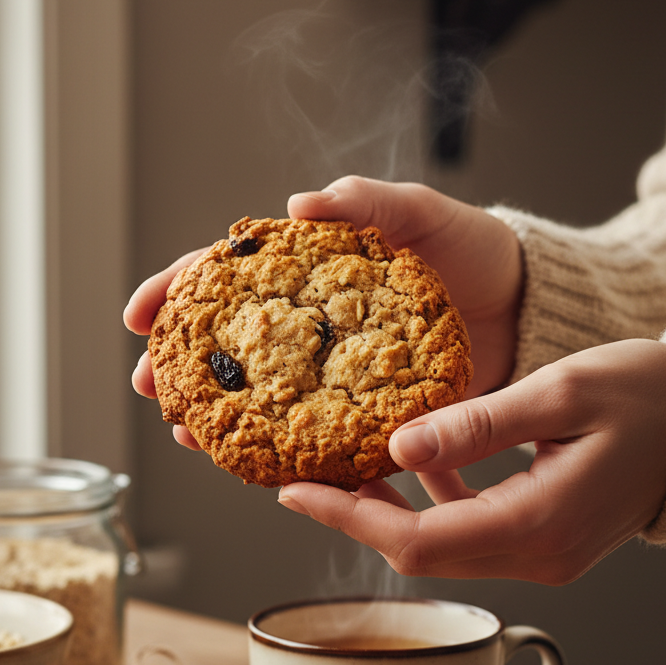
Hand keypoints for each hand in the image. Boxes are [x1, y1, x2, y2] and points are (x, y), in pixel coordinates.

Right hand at [123, 175, 523, 448]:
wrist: (526, 309)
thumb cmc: (471, 250)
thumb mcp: (421, 212)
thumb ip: (366, 200)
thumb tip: (299, 203)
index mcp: (308, 268)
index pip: (226, 275)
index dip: (175, 290)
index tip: (139, 313)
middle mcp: (309, 322)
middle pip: (226, 341)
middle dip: (178, 363)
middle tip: (149, 385)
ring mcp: (331, 368)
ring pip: (256, 392)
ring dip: (214, 413)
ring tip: (185, 432)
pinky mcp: (361, 409)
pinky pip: (307, 432)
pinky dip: (275, 449)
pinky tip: (250, 464)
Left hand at [277, 339, 665, 583]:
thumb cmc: (646, 398)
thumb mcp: (557, 394)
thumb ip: (476, 425)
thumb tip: (399, 447)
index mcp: (536, 525)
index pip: (416, 541)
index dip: (348, 519)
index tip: (296, 492)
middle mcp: (537, 555)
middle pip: (421, 554)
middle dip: (357, 518)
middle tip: (309, 475)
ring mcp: (544, 553)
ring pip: (443, 547)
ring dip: (391, 513)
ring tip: (349, 468)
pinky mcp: (546, 538)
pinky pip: (472, 532)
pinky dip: (434, 505)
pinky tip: (417, 465)